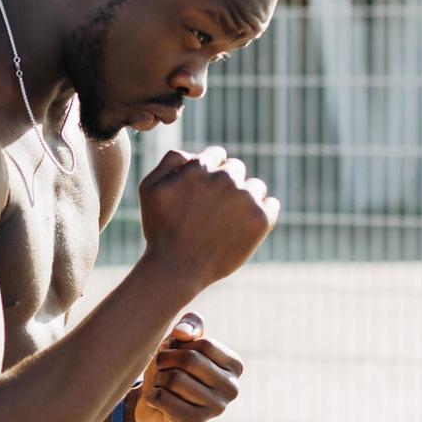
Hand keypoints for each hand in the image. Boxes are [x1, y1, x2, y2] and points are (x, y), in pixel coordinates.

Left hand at [129, 311, 243, 421]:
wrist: (155, 409)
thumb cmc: (172, 370)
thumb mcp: (179, 342)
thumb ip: (188, 326)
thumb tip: (183, 333)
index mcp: (234, 366)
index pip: (205, 344)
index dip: (179, 344)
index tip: (172, 352)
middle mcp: (231, 388)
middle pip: (190, 359)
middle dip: (166, 360)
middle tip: (161, 368)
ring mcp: (215, 408)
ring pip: (174, 379)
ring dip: (158, 379)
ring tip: (161, 385)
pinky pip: (162, 398)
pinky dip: (151, 395)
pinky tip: (157, 401)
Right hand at [138, 147, 278, 289]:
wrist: (178, 268)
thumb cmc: (161, 230)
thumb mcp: (149, 188)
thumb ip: (169, 161)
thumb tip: (194, 153)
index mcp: (201, 166)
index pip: (217, 155)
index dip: (210, 173)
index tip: (205, 193)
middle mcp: (225, 177)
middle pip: (236, 168)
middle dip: (228, 184)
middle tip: (215, 210)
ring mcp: (245, 198)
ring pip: (255, 186)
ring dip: (246, 198)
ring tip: (228, 222)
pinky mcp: (261, 218)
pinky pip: (272, 205)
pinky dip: (262, 213)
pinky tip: (245, 227)